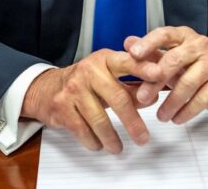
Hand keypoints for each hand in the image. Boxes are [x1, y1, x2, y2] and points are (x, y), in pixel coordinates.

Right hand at [21, 49, 161, 153]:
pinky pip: (83, 131)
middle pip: (117, 97)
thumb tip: (153, 97)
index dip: (144, 68)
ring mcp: (74, 89)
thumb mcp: (108, 76)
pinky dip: (94, 142)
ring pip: (99, 120)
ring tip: (119, 148)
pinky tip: (99, 145)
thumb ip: (132, 85)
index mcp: (105, 59)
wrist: (47, 87)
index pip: (127, 61)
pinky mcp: (62, 108)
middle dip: (133, 122)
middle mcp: (89, 71)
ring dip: (112, 139)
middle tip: (143, 138)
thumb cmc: (86, 82)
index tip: (159, 74)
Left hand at [125, 26, 207, 124]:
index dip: (148, 43)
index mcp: (183, 36)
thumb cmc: (191, 69)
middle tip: (142, 97)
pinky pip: (201, 99)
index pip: (165, 34)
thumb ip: (150, 53)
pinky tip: (176, 118)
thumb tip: (127, 42)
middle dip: (156, 81)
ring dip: (171, 102)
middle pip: (175, 60)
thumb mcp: (169, 60)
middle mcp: (200, 45)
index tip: (133, 54)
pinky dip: (186, 111)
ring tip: (161, 116)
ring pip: (188, 82)